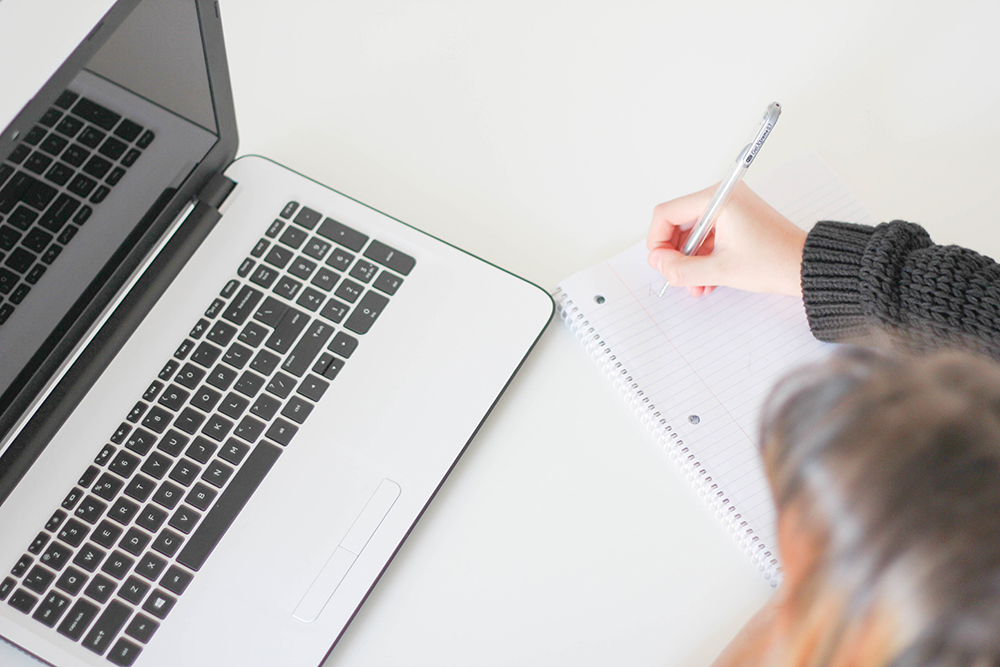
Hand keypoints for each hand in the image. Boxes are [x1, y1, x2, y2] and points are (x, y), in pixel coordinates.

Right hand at [646, 183, 805, 297]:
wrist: (806, 267)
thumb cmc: (774, 261)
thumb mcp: (720, 270)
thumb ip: (681, 268)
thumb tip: (658, 262)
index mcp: (718, 199)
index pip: (667, 213)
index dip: (658, 241)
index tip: (661, 263)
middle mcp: (723, 197)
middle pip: (678, 223)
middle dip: (675, 254)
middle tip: (676, 275)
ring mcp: (730, 208)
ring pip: (693, 233)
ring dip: (690, 260)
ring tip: (696, 284)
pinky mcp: (737, 220)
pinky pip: (708, 237)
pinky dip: (703, 257)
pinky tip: (707, 280)